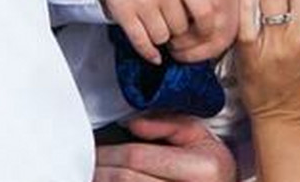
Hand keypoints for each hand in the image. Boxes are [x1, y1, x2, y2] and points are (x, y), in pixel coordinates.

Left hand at [94, 114, 235, 181]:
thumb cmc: (211, 168)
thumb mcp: (199, 136)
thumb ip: (168, 124)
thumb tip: (132, 124)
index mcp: (202, 169)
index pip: (137, 158)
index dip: (110, 152)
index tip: (96, 149)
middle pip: (125, 179)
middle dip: (100, 168)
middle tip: (89, 161)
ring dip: (102, 181)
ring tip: (95, 174)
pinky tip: (108, 181)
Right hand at [98, 0, 234, 63]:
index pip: (204, 12)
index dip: (207, 27)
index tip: (205, 31)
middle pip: (182, 28)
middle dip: (182, 31)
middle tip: (176, 25)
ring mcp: (142, 3)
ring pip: (162, 37)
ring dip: (164, 38)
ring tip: (162, 27)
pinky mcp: (124, 13)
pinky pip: (141, 42)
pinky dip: (149, 53)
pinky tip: (155, 54)